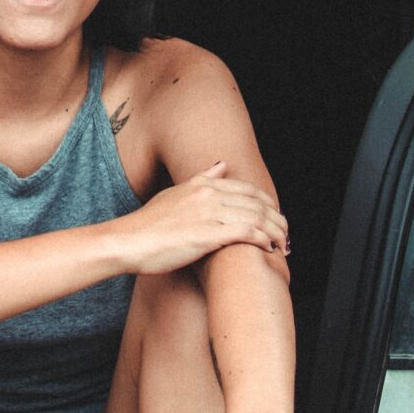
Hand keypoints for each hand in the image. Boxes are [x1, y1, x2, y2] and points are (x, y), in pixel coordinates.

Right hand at [116, 163, 287, 275]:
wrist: (128, 242)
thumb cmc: (147, 225)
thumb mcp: (174, 193)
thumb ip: (201, 179)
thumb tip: (221, 164)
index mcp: (202, 184)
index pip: (247, 189)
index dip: (267, 203)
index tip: (274, 217)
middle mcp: (208, 195)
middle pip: (257, 203)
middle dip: (277, 218)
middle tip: (285, 233)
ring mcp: (209, 213)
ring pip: (257, 218)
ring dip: (275, 232)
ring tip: (283, 244)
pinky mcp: (208, 234)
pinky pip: (247, 233)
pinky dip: (263, 240)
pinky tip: (269, 248)